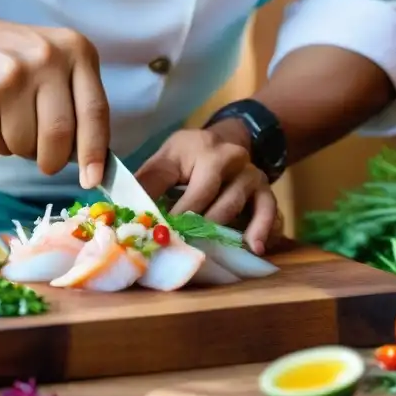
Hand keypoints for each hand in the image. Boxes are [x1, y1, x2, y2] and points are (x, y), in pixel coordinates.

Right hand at [0, 19, 108, 187]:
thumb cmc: (21, 62)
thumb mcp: (58, 66)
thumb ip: (78, 104)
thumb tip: (90, 163)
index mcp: (78, 52)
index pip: (95, 111)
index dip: (94, 151)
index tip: (93, 180)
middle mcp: (49, 60)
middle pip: (60, 134)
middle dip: (53, 160)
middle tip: (47, 164)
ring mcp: (14, 76)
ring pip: (27, 143)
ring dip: (22, 149)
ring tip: (13, 123)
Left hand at [135, 128, 280, 254]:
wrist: (224, 143)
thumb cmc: (188, 158)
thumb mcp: (166, 161)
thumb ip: (148, 184)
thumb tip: (126, 214)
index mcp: (205, 151)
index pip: (191, 186)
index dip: (179, 213)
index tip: (164, 234)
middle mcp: (233, 160)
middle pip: (218, 197)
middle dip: (201, 226)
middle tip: (186, 251)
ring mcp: (252, 175)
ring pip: (242, 205)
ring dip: (229, 231)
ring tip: (218, 252)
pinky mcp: (266, 191)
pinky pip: (269, 211)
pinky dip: (264, 229)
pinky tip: (255, 248)